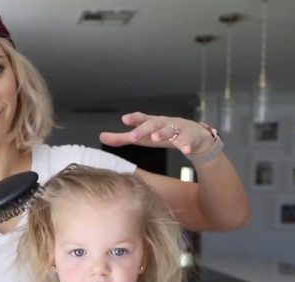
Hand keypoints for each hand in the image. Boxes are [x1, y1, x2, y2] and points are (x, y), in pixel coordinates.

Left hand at [99, 112, 214, 155]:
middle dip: (143, 129)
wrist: (193, 136)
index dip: (133, 118)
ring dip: (162, 134)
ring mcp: (177, 130)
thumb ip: (122, 138)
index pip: (141, 119)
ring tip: (156, 138)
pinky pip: (188, 142)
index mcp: (151, 123)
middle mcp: (163, 124)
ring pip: (170, 130)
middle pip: (153, 124)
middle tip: (133, 135)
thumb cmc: (162, 135)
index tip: (124, 119)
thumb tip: (101, 136)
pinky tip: (185, 149)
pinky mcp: (190, 138)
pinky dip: (186, 145)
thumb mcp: (142, 137)